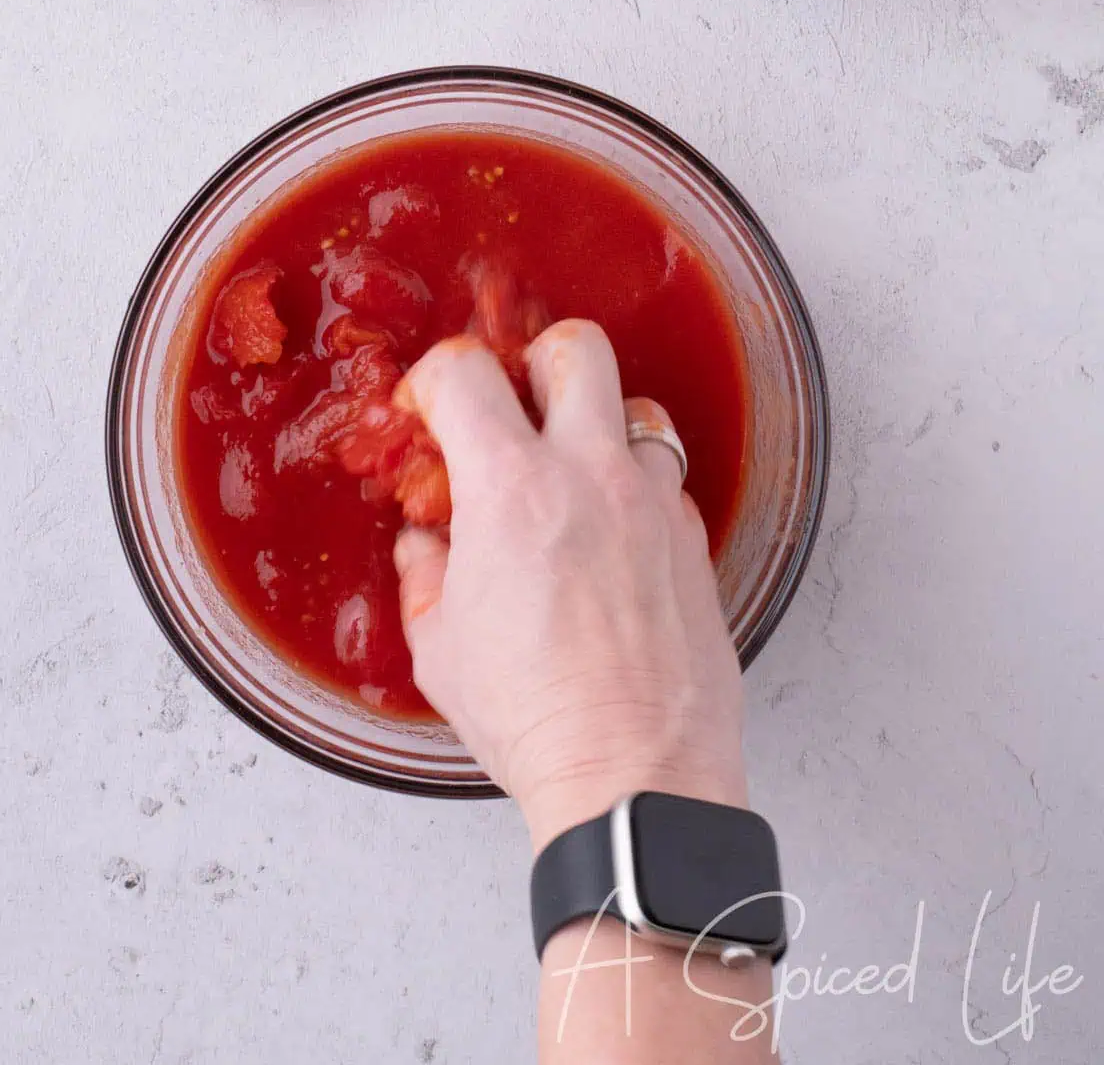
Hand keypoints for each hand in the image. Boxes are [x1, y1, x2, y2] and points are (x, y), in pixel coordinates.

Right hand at [392, 319, 748, 850]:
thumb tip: (425, 544)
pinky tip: (614, 539)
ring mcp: (653, 503)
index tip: (432, 411)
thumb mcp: (441, 645)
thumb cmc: (534, 715)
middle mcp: (590, 474)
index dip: (437, 379)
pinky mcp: (695, 542)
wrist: (634, 773)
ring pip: (638, 408)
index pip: (465, 370)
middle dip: (537, 363)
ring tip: (573, 475)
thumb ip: (426, 573)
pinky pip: (668, 482)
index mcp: (510, 486)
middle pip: (576, 348)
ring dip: (600, 426)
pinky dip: (637, 492)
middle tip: (518, 407)